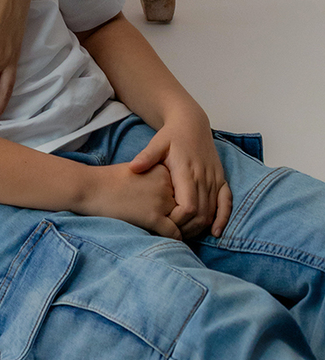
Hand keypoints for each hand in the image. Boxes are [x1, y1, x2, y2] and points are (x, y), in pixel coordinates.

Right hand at [79, 162, 181, 237]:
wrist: (91, 188)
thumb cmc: (112, 181)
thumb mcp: (139, 171)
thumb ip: (158, 181)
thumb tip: (174, 199)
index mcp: (163, 170)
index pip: (183, 191)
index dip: (181, 202)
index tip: (178, 211)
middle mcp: (166, 184)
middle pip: (185, 206)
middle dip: (182, 217)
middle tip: (180, 226)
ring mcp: (160, 200)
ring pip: (183, 221)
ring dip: (181, 230)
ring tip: (175, 235)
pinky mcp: (153, 217)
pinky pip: (174, 233)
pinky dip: (174, 240)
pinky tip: (167, 240)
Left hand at [130, 109, 231, 239]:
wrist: (191, 123)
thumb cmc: (171, 136)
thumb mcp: (157, 143)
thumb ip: (146, 157)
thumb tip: (133, 168)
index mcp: (187, 171)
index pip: (187, 207)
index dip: (178, 221)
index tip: (165, 226)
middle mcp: (203, 177)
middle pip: (200, 214)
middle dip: (188, 229)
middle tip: (173, 236)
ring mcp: (215, 179)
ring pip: (212, 211)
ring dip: (201, 227)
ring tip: (186, 236)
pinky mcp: (221, 179)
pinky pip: (227, 202)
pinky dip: (223, 218)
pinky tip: (215, 232)